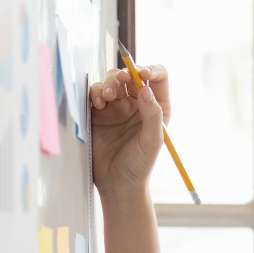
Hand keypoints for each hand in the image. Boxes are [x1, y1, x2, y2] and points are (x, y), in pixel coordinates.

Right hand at [88, 65, 171, 194]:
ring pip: (112, 81)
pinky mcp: (98, 112)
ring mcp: (117, 106)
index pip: (158, 77)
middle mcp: (137, 103)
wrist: (117, 183)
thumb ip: (152, 115)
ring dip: (109, 84)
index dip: (150, 69)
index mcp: (156, 107)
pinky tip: (98, 105)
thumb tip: (146, 89)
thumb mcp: (152, 141)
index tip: (142, 73)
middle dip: (125, 74)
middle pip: (131, 75)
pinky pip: (95, 93)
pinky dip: (95, 93)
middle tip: (120, 83)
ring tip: (107, 99)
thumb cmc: (139, 165)